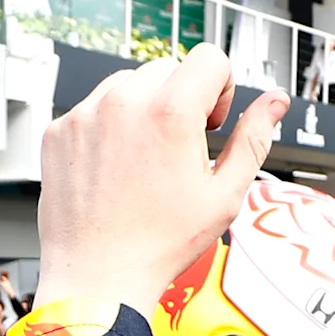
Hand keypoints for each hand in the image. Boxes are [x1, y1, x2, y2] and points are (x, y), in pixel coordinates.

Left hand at [33, 48, 280, 309]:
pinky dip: (108, 126)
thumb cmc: (158, 245)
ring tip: (146, 159)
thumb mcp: (224, 195)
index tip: (210, 121)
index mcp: (170, 112)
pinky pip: (93, 107)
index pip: (209, 57)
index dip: (220, 88)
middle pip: (168, 68)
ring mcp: (85, 114)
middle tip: (180, 147)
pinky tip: (116, 168)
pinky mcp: (59, 130)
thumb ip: (253, 139)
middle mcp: (123, 102)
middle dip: (182, 98)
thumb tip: (274, 104)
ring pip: (127, 83)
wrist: (97, 277)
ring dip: (143, 108)